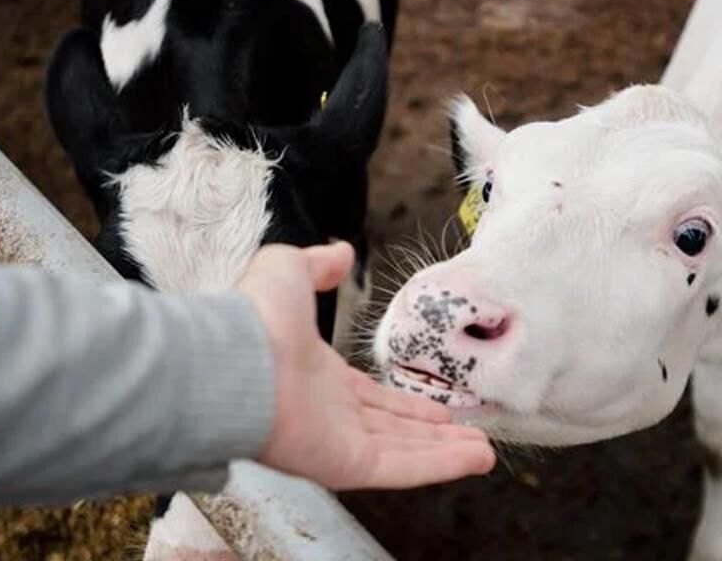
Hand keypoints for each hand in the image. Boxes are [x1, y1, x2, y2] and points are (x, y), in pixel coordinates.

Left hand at [236, 242, 494, 489]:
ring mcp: (338, 443)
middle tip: (469, 433)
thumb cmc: (256, 316)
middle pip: (394, 430)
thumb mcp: (289, 270)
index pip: (370, 399)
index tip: (437, 406)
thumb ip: (319, 264)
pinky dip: (440, 466)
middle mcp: (329, 416)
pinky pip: (401, 468)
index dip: (406, 403)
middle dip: (433, 434)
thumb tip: (341, 252)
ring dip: (446, 453)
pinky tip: (475, 458)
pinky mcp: (345, 464)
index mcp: (317, 379)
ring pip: (405, 452)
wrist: (234, 357)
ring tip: (486, 453)